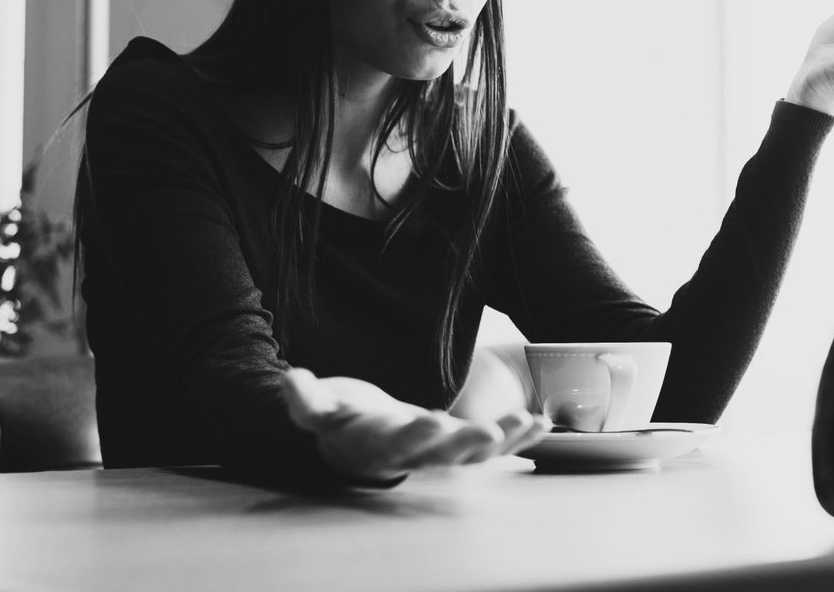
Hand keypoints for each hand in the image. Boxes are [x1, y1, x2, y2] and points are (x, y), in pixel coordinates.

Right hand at [282, 367, 548, 482]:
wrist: (360, 444)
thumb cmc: (342, 420)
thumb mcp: (319, 410)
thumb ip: (305, 400)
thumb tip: (291, 378)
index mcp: (381, 443)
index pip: (398, 442)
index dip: (413, 433)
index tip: (429, 419)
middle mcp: (417, 454)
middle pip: (444, 454)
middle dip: (467, 442)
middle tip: (489, 430)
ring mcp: (443, 453)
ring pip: (477, 454)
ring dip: (504, 441)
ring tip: (529, 422)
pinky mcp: (463, 445)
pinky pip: (495, 448)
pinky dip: (519, 438)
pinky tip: (542, 422)